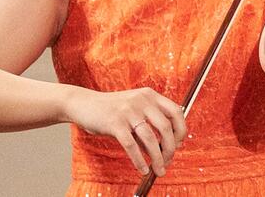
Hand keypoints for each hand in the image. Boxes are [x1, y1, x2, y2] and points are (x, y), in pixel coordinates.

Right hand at [64, 86, 186, 176]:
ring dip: (157, 158)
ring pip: (150, 139)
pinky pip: (131, 145)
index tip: (179, 144)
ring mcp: (128, 111)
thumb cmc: (112, 110)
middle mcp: (142, 101)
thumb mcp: (134, 110)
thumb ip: (149, 124)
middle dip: (170, 148)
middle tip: (168, 161)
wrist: (84, 104)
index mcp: (150, 95)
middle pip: (166, 127)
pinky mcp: (115, 123)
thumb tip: (166, 148)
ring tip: (159, 170)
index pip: (175, 112)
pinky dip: (139, 160)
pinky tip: (143, 169)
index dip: (181, 129)